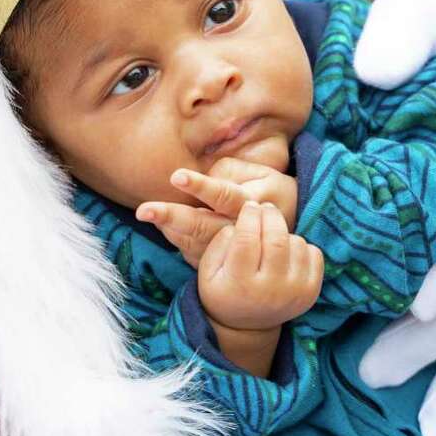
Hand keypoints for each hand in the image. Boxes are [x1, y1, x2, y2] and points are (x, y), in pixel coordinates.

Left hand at [138, 157, 298, 265]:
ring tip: (147, 214)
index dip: (201, 186)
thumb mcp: (263, 175)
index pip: (224, 195)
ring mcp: (229, 251)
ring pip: (195, 243)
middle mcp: (240, 231)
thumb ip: (231, 172)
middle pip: (203, 226)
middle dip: (172, 217)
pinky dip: (178, 241)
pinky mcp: (222, 263)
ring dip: (169, 230)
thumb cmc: (271, 192)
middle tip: (145, 210)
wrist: (290, 234)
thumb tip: (203, 180)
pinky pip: (195, 254)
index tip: (176, 176)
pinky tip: (163, 226)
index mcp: (253, 204)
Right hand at [198, 199, 322, 332]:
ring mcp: (294, 293)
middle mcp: (270, 291)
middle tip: (264, 208)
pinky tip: (287, 252)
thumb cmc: (224, 290)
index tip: (249, 206)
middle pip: (277, 239)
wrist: (247, 326)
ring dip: (284, 232)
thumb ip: (219, 243)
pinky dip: (302, 246)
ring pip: (297, 243)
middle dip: (270, 215)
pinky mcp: (311, 293)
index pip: (247, 239)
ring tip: (272, 237)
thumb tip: (240, 222)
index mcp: (240, 284)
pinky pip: (315, 254)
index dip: (249, 216)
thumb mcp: (207, 271)